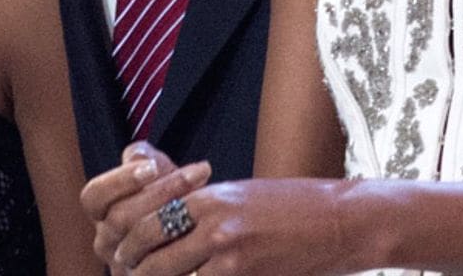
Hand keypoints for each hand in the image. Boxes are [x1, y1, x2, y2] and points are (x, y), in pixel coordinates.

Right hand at [80, 142, 208, 274]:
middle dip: (159, 193)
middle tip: (194, 175)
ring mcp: (126, 266)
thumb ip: (143, 158)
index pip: (94, 197)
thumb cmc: (171, 201)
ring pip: (141, 242)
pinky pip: (162, 266)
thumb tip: (138, 156)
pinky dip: (184, 246)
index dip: (119, 181)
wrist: (195, 236)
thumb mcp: (157, 174)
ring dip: (174, 215)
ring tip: (207, 195)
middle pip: (121, 218)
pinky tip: (206, 228)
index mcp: (101, 214)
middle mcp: (108, 242)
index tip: (152, 167)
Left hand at [106, 177, 353, 275]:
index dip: (127, 244)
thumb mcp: (239, 198)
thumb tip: (168, 231)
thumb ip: (201, 213)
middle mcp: (209, 219)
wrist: (339, 221)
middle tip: (128, 275)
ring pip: (167, 271)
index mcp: (204, 196)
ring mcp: (225, 247)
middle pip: (147, 250)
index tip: (123, 258)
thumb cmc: (291, 209)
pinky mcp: (242, 271)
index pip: (143, 219)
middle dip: (135, 269)